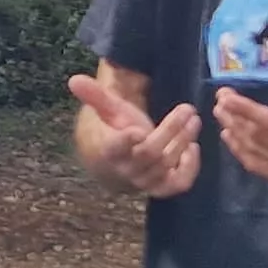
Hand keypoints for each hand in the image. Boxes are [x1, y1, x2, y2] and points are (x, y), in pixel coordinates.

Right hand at [69, 72, 200, 196]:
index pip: (116, 148)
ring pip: (166, 164)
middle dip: (171, 129)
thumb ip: (94, 96)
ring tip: (194, 119)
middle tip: (188, 109)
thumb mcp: (108, 111)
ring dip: (183, 140)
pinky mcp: (161, 188)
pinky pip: (178, 184)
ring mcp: (145, 181)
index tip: (137, 130)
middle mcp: (126, 169)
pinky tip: (193, 148)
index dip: (126, 141)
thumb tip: (74, 80)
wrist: (120, 162)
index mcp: (110, 149)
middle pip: (151, 151)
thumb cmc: (116, 130)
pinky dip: (190, 168)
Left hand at [213, 81, 267, 191]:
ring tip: (222, 116)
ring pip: (256, 153)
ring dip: (235, 134)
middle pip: (257, 137)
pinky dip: (243, 155)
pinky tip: (233, 141)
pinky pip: (261, 168)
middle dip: (235, 118)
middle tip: (220, 101)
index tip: (227, 96)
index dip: (246, 109)